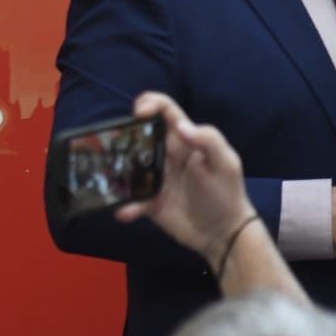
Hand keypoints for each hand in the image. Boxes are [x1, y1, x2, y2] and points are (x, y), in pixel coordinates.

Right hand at [115, 92, 257, 264]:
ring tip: (108, 177)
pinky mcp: (149, 202)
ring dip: (115, 169)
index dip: (150, 103)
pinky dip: (125, 206)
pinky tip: (126, 212)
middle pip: (138, 135)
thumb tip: (180, 126)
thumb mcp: (226, 164)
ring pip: (127, 166)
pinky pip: (130, 200)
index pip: (165, 112)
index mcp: (185, 140)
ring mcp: (155, 178)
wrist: (224, 232)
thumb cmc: (227, 193)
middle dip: (122, 134)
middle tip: (111, 145)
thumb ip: (209, 141)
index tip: (139, 113)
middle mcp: (166, 155)